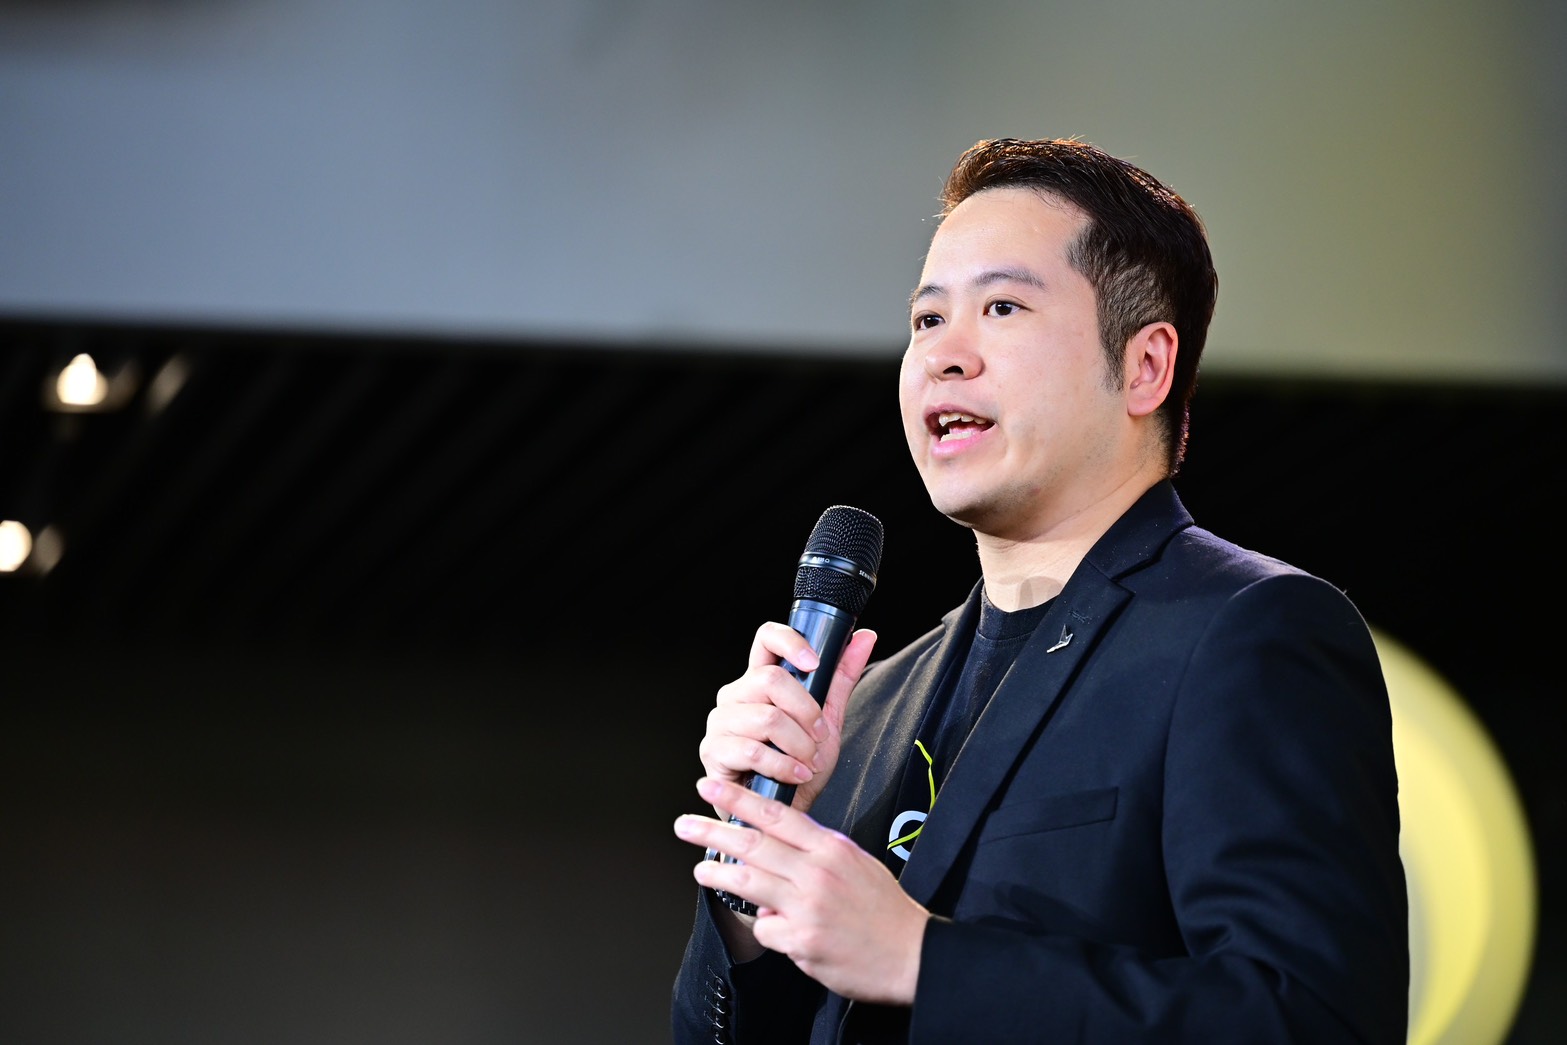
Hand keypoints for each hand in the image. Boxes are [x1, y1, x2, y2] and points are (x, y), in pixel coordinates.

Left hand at [676, 776, 928, 1005]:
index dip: (738, 799)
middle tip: (684, 824)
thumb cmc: (883, 907)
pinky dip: (765, 928)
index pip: (775, 814)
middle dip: (712, 832)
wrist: (911, 952)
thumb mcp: (855, 861)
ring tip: (701, 870)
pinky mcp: (802, 942)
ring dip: (718, 875)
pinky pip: (766, 930)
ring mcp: (807, 908)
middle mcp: (816, 873)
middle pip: (753, 845)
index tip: (711, 787)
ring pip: (748, 884)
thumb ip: (816, 851)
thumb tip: (780, 851)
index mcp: (831, 847)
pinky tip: (774, 928)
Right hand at [698, 624, 876, 818]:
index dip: (790, 642)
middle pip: (771, 680)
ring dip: (799, 745)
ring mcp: (720, 721)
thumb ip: (841, 678)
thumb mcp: (827, 720)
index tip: (814, 662)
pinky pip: (753, 750)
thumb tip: (865, 638)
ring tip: (808, 762)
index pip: (766, 638)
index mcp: (759, 680)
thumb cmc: (800, 767)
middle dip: (806, 712)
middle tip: (819, 737)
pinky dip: (783, 765)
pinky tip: (795, 775)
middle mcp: (735, 695)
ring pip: (767, 718)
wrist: (783, 813)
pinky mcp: (714, 751)